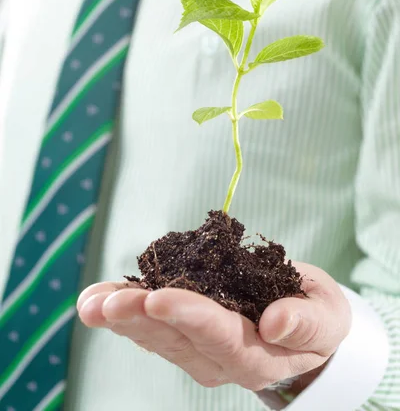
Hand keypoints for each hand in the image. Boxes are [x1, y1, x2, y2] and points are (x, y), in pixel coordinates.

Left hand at [77, 262, 350, 391]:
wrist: (301, 327)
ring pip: (155, 337)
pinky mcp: (184, 335)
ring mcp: (197, 351)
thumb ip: (305, 321)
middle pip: (176, 340)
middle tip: (106, 304)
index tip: (158, 298)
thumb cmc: (317, 316)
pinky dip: (123, 313)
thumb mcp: (326, 315)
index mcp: (257, 354)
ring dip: (121, 318)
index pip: (219, 337)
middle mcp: (220, 359)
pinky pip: (150, 327)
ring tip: (90, 302)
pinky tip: (97, 299)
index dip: (188, 316)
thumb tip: (275, 322)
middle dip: (140, 318)